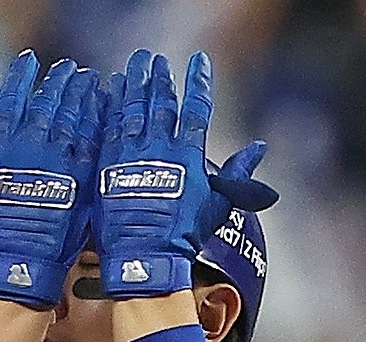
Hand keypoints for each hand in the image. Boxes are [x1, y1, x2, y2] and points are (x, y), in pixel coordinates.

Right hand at [0, 51, 102, 308]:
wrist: (25, 255)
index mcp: (2, 145)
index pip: (10, 99)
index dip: (19, 77)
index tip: (28, 60)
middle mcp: (29, 144)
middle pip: (47, 100)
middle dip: (58, 80)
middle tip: (68, 69)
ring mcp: (58, 156)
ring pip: (72, 112)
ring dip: (81, 92)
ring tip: (88, 79)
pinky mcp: (82, 171)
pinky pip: (92, 136)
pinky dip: (98, 117)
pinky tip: (104, 104)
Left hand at [91, 50, 276, 297]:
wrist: (146, 257)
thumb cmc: (185, 236)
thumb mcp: (218, 204)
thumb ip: (237, 174)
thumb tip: (259, 149)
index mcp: (189, 153)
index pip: (196, 106)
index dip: (198, 81)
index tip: (198, 61)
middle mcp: (160, 146)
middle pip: (160, 100)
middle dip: (158, 77)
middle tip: (154, 60)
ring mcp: (131, 153)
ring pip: (132, 107)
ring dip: (133, 83)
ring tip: (133, 67)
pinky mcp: (106, 163)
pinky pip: (107, 125)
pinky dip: (108, 105)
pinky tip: (107, 91)